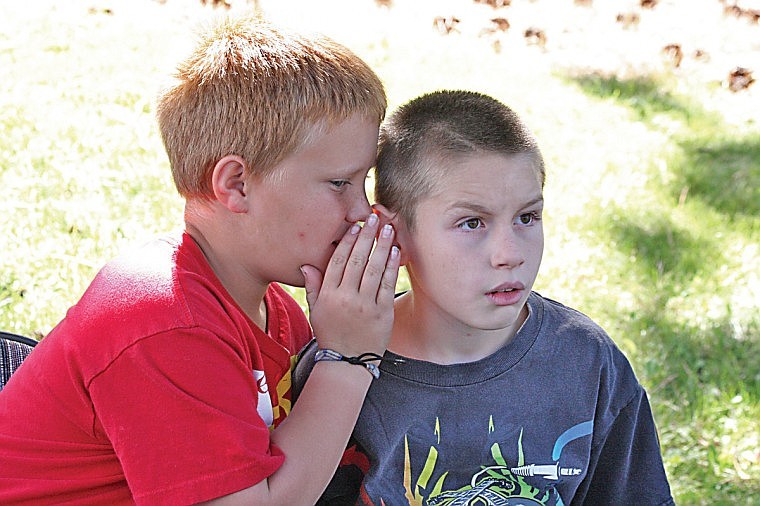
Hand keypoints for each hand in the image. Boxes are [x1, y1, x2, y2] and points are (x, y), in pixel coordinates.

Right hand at [301, 213, 399, 356]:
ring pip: (374, 269)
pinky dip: (391, 266)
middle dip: (366, 236)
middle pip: (357, 260)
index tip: (355, 226)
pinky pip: (387, 284)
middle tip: (373, 218)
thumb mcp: (316, 311)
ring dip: (381, 246)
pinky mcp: (383, 313)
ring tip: (387, 228)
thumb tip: (306, 264)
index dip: (347, 241)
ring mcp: (366, 305)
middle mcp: (346, 298)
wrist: (348, 362)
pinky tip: (395, 251)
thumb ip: (313, 286)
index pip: (338, 261)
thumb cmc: (331, 334)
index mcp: (329, 295)